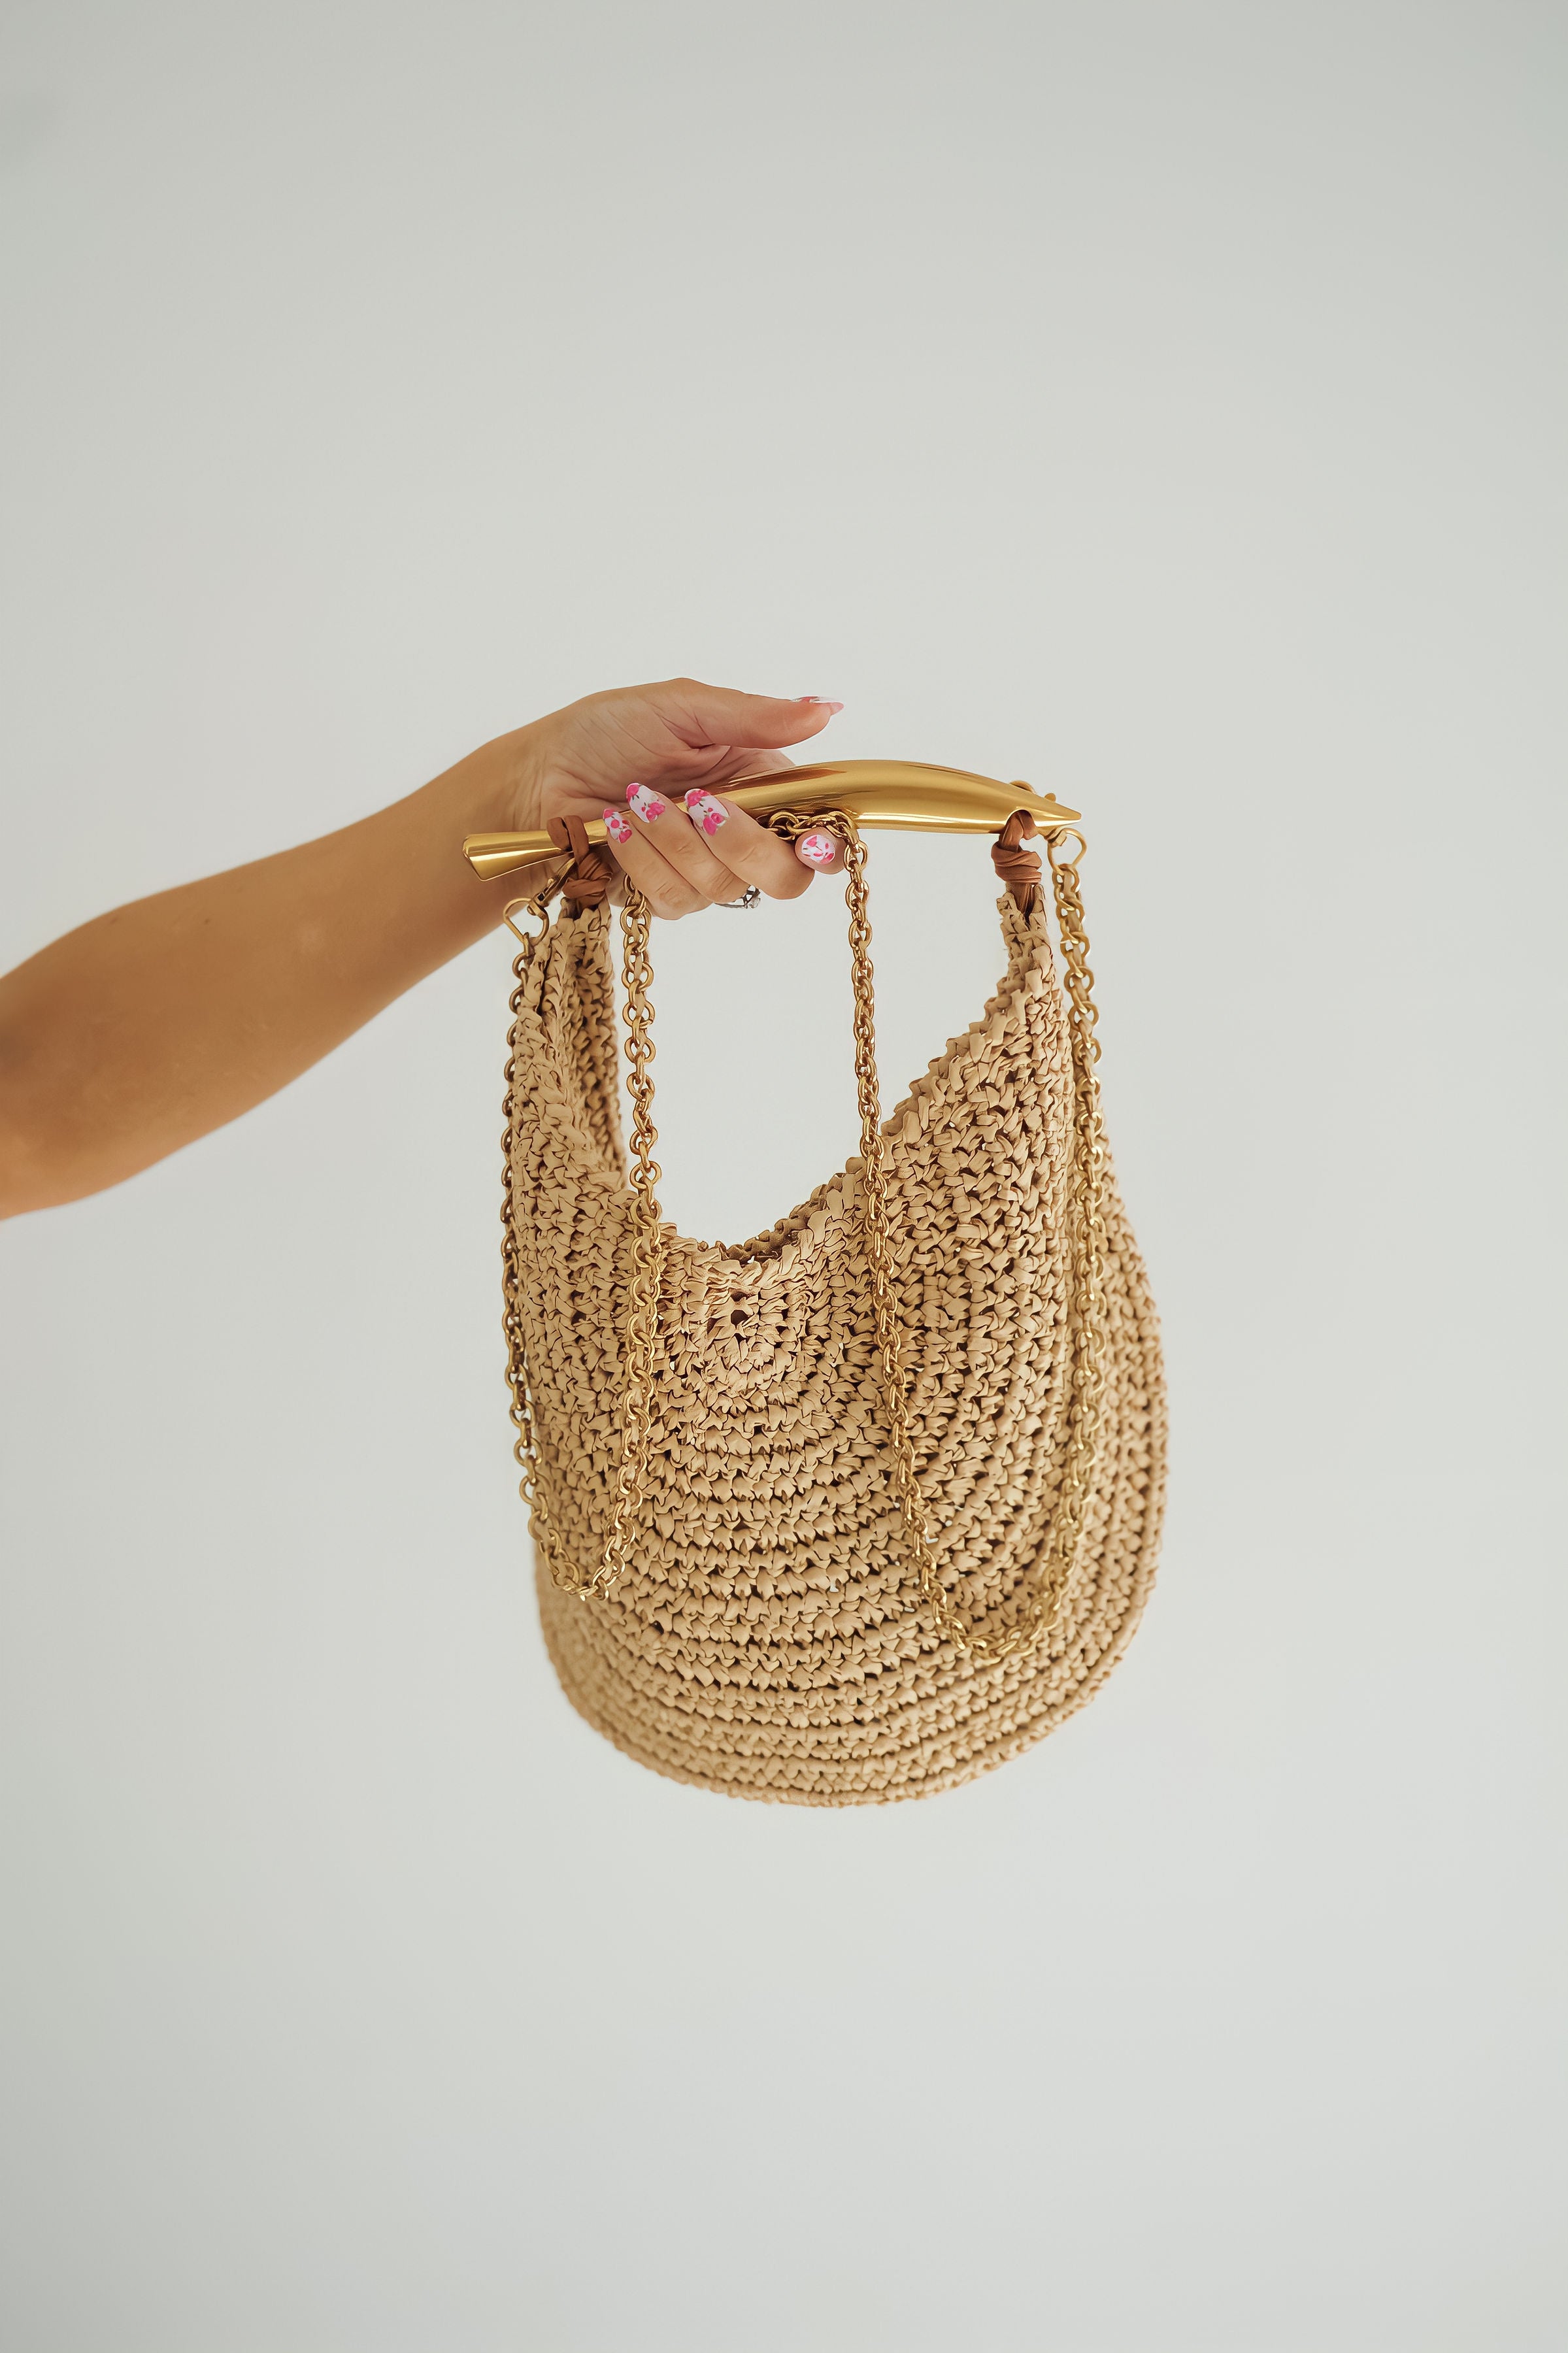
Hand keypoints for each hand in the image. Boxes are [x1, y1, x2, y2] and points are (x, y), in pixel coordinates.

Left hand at [501, 678, 846, 916]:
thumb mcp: (682, 708)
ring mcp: (704, 870)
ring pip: (724, 887)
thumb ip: (755, 717)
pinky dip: (644, 860)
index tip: (811, 841)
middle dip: (742, 843)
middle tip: (700, 803)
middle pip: (785, 876)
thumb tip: (825, 710)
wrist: (538, 775)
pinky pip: (675, 899)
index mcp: (762, 783)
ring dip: (675, 841)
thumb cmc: (605, 732)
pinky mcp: (665, 897)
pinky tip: (618, 828)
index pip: (818, 827)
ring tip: (635, 800)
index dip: (825, 843)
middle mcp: (742, 832)